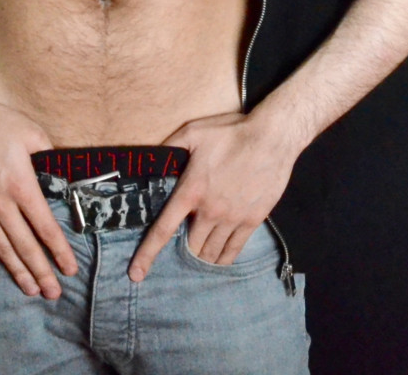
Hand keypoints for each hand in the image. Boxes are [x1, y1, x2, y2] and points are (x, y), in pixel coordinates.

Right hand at [0, 95, 77, 297]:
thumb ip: (47, 149)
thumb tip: (60, 162)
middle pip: (25, 245)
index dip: (59, 250)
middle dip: (41, 271)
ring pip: (1, 247)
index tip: (70, 269)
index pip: (45, 226)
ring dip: (17, 271)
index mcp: (22, 186)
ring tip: (30, 290)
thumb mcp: (29, 130)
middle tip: (53, 294)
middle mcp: (2, 204)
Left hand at [127, 110, 296, 280]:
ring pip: (211, 253)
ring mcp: (232, 218)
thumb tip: (151, 155)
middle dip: (183, 248)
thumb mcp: (193, 131)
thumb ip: (170, 145)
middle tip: (183, 243)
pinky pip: (234, 250)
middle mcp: (209, 211)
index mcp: (191, 191)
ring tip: (199, 253)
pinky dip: (224, 258)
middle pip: (190, 247)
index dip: (147, 255)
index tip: (136, 274)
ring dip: (202, 256)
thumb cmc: (231, 132)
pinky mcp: (252, 220)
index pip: (163, 230)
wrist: (271, 138)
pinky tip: (220, 258)